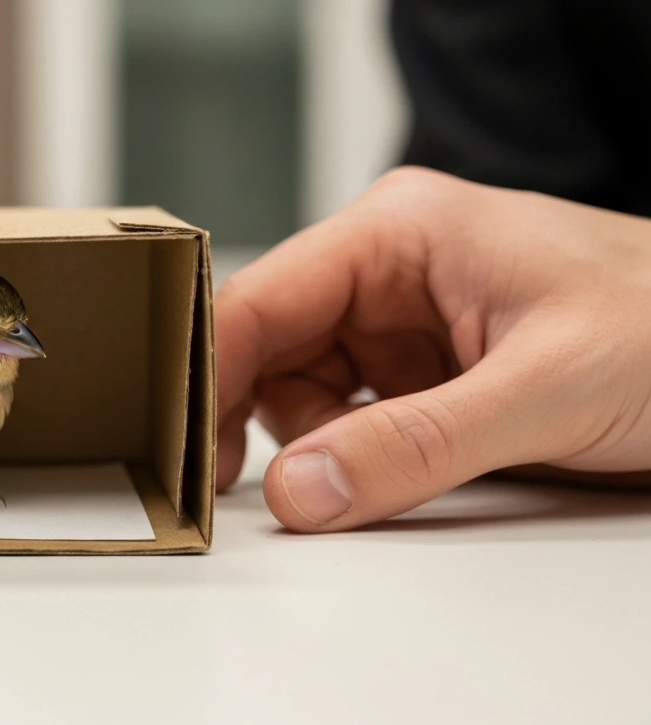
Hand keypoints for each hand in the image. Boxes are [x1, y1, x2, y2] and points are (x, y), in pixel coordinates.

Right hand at [214, 167, 650, 531]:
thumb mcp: (546, 390)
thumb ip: (416, 445)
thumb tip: (298, 493)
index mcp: (398, 231)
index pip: (261, 296)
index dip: (208, 367)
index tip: (178, 440)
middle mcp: (387, 268)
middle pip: (268, 345)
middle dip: (253, 414)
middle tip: (236, 488)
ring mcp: (404, 322)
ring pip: (302, 387)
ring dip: (315, 442)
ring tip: (361, 478)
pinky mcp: (423, 371)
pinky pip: (349, 415)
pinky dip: (349, 454)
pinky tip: (375, 474)